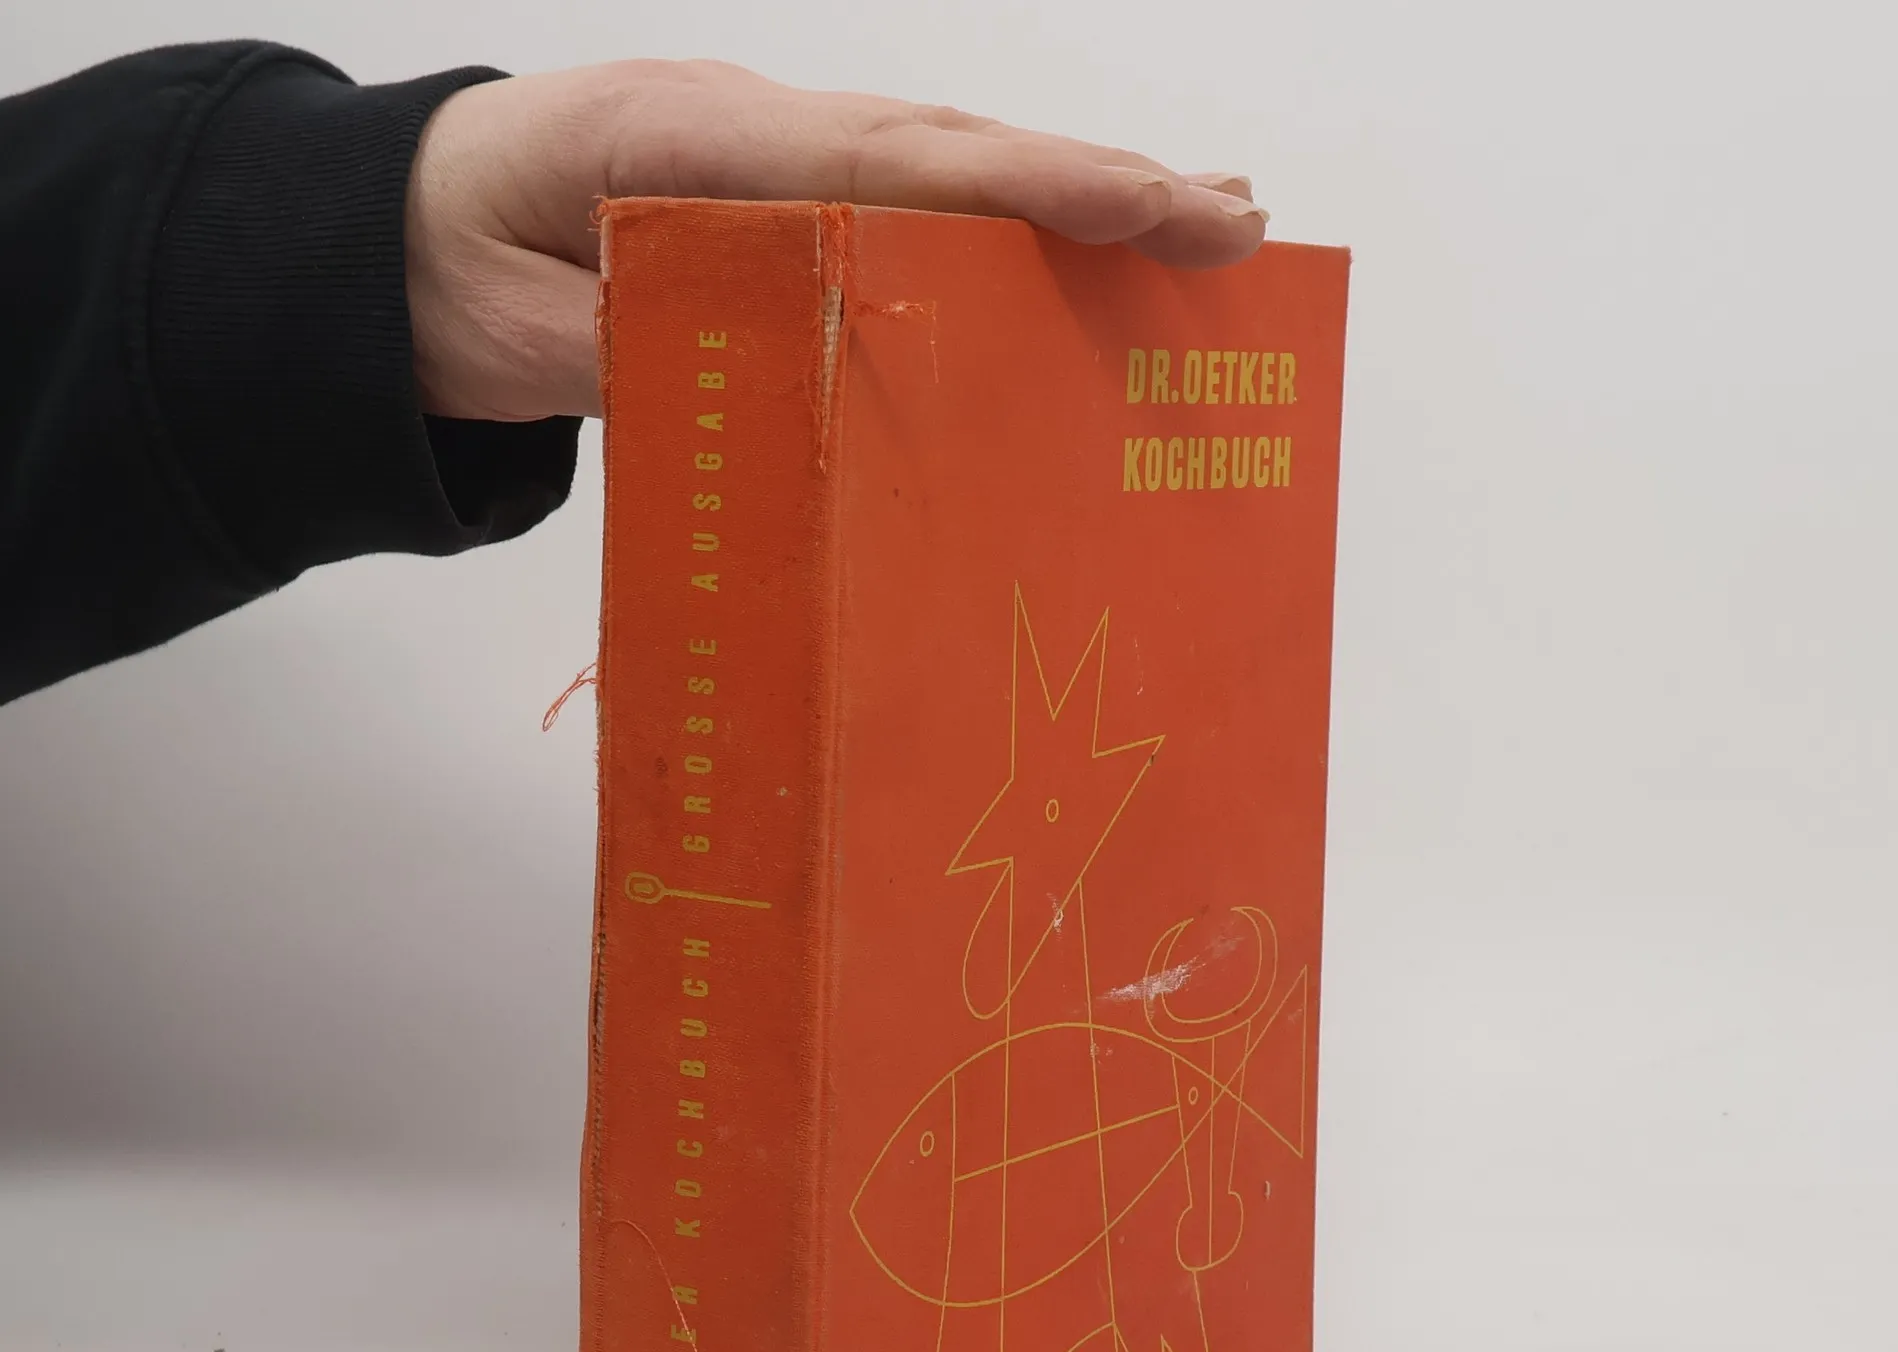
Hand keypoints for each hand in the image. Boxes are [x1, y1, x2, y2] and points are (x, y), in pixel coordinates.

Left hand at [405, 59, 1266, 421]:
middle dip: (1096, 186)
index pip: (883, 162)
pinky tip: (1075, 251)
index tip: (1139, 206)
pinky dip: (1002, 226)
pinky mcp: (771, 200)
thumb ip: (646, 353)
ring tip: (1204, 222)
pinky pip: (905, 208)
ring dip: (1075, 197)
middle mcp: (747, 131)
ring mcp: (765, 158)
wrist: (375, 234)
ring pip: (943, 169)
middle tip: (1231, 224)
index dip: (1020, 186)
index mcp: (684, 144)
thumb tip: (784, 384)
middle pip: (947, 150)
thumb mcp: (517, 334)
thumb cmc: (432, 271)